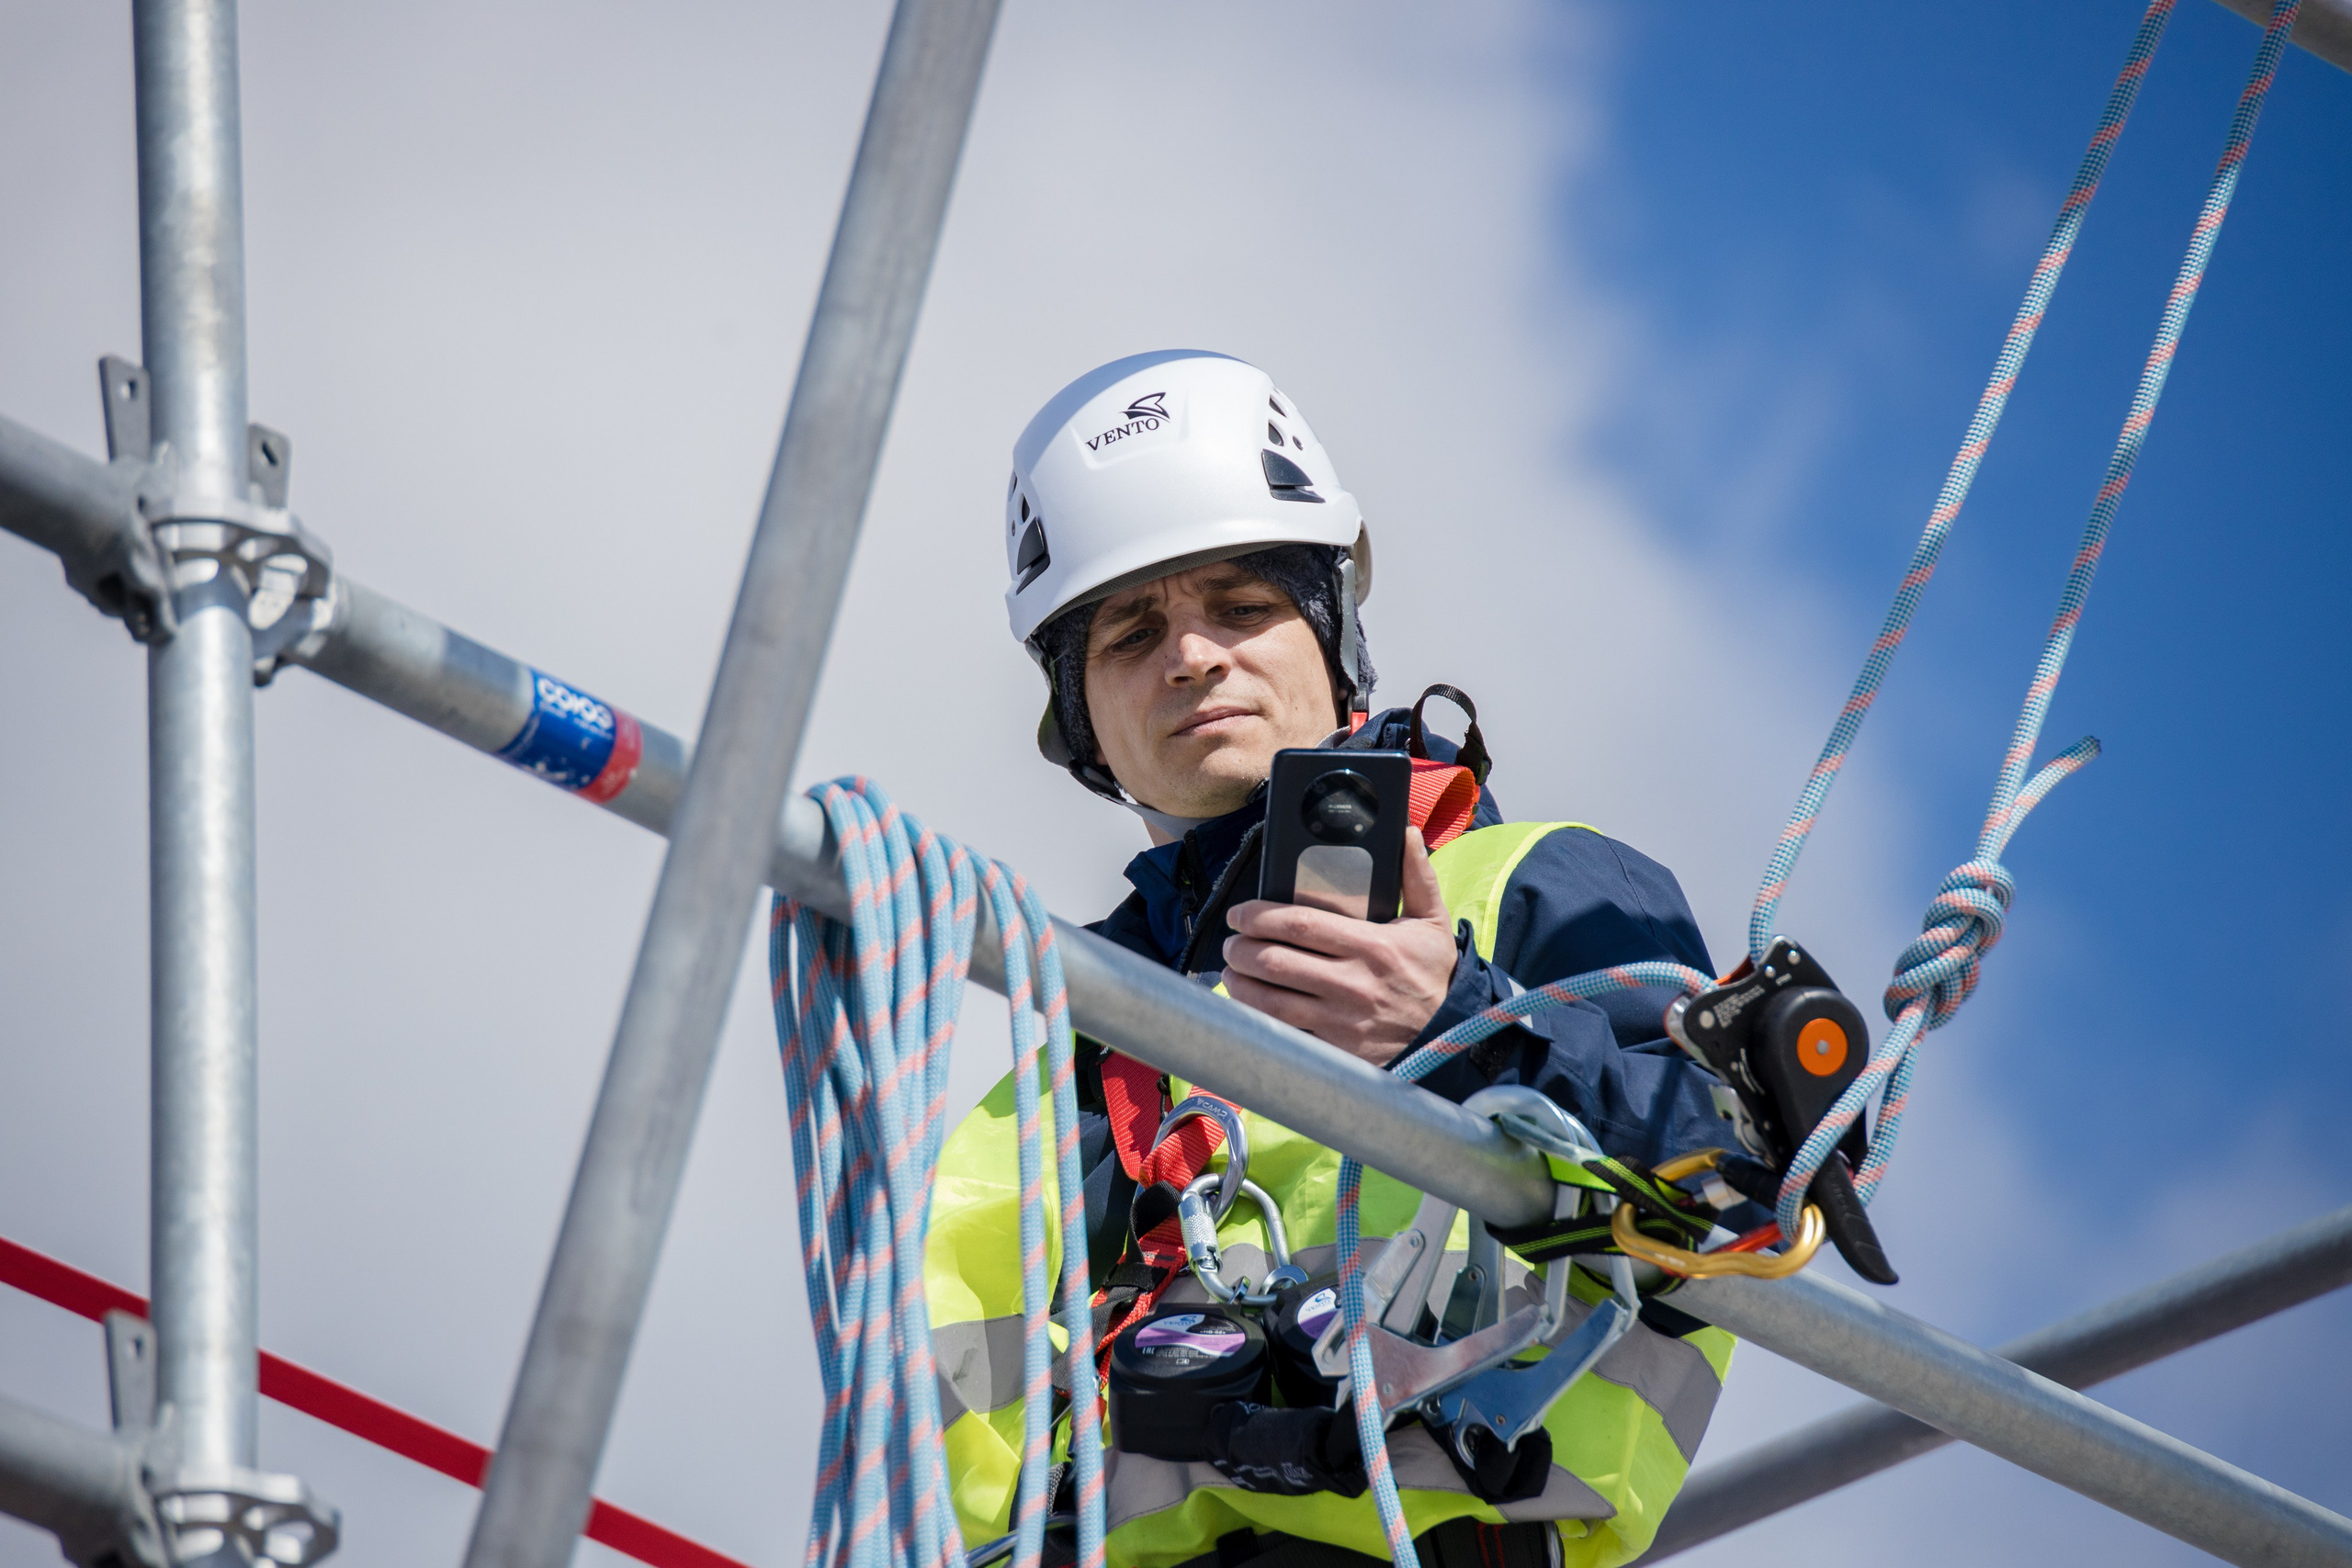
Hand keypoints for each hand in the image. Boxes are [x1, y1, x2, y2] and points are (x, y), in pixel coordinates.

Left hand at [1221, 827, 1458, 1066]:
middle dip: (1242, 949)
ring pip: (1272, 1000)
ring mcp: (1343, 1020)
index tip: (1239, 913)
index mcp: (1372, 946)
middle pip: (1276, 961)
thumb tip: (1405, 832)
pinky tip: (1249, 1004)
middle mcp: (1354, 983)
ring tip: (1231, 969)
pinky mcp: (1337, 1049)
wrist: (1451, 1033)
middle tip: (1231, 941)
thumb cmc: (1435, 973)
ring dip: (1241, 983)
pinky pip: (1286, 1032)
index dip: (1259, 917)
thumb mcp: (1432, 921)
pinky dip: (1259, 1017)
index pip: (1300, 925)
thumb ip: (1416, 875)